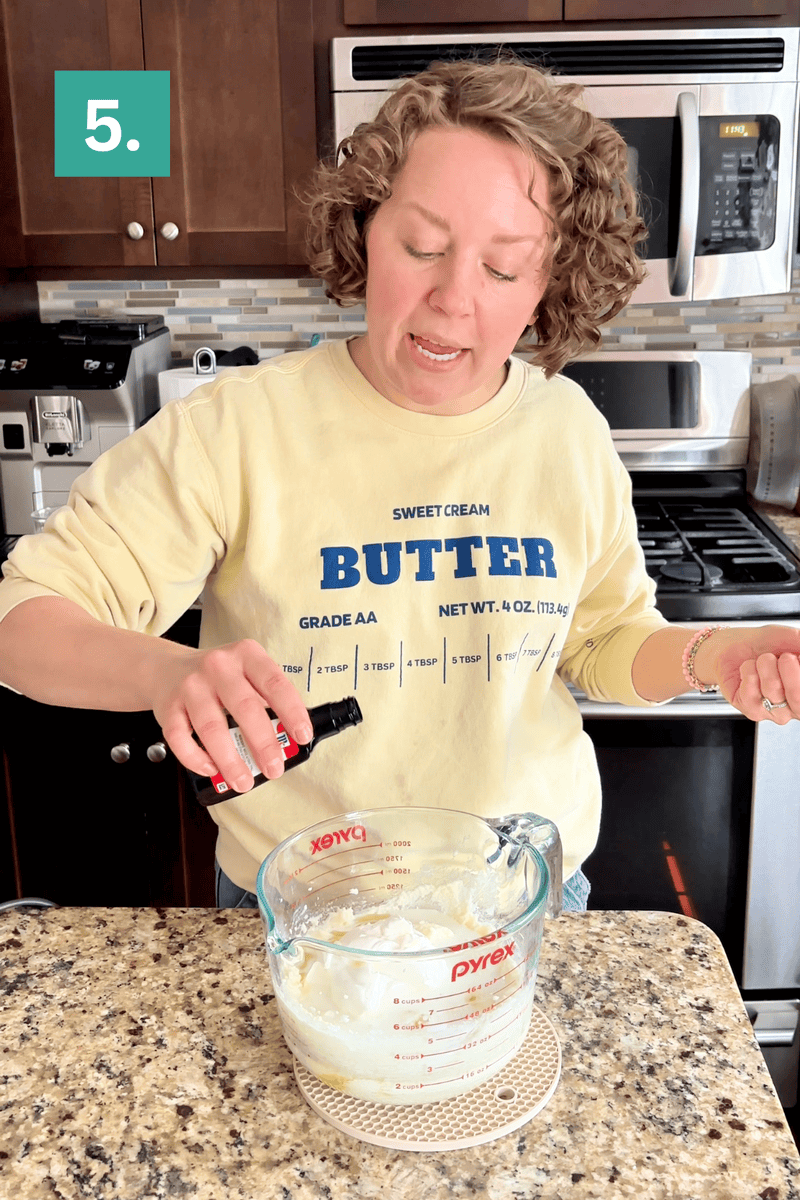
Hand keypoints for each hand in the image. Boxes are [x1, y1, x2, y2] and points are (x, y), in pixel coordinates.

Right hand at [148, 639, 312, 789]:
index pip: (275, 683)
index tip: (302, 736)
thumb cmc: (216, 678)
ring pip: (211, 728)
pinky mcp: (168, 707)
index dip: (292, 711)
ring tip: (243, 781)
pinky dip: (196, 759)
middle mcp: (218, 666)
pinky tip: (211, 769)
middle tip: (274, 768)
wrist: (165, 668)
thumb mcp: (245, 673)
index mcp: (246, 655)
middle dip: (263, 743)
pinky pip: (180, 739)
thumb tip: (288, 738)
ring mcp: (190, 685)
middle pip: (244, 707)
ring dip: (230, 760)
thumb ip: (265, 699)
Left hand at [702, 625, 799, 722]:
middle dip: (789, 668)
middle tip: (783, 657)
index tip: (796, 657)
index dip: (799, 671)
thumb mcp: (791, 639)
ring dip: (765, 665)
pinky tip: (749, 669)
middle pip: (797, 696)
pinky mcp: (751, 711)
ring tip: (762, 660)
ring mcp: (774, 712)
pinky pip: (750, 690)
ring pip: (773, 688)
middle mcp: (794, 707)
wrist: (734, 645)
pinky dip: (748, 671)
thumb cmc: (766, 645)